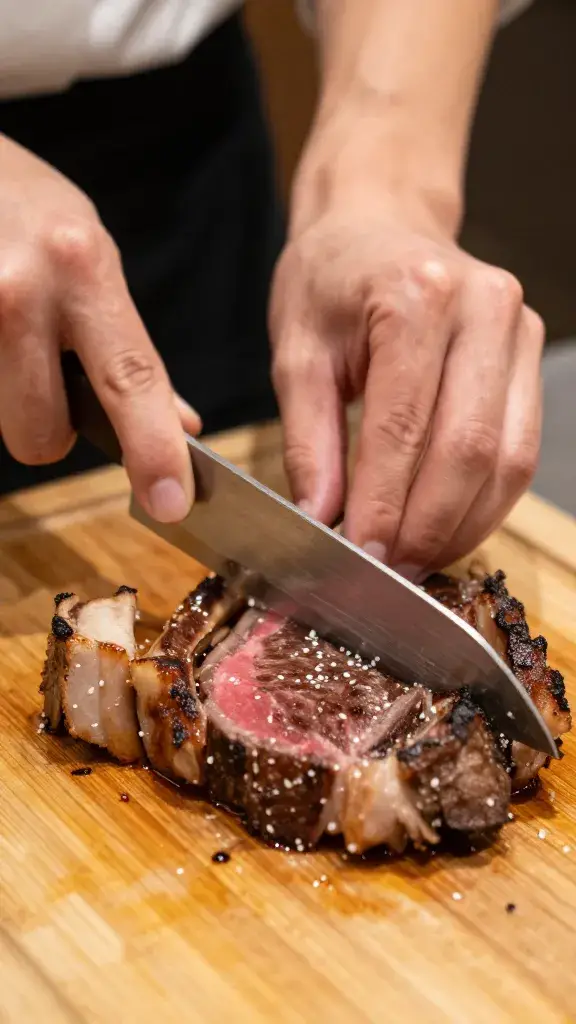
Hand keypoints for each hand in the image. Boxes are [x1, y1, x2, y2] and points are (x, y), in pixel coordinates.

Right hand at [0, 136, 198, 521]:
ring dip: (14, 405)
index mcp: (83, 272)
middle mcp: (21, 293)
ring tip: (16, 348)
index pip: (130, 379)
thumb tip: (181, 429)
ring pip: (3, 424)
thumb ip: (132, 353)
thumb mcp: (96, 265)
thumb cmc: (33, 216)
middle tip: (49, 379)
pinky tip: (0, 340)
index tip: (171, 504)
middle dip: (50, 429)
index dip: (152, 450)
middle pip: (38, 436)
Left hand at [270, 191, 542, 576]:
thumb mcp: (296, 353)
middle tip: (390, 571)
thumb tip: (321, 520)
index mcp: (415, 296)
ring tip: (417, 560)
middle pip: (469, 449)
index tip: (359, 555)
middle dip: (428, 525)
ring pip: (508, 459)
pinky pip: (521, 450)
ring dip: (462, 524)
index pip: (404, 426)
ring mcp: (519, 331)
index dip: (384, 503)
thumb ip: (309, 441)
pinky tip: (447, 527)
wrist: (379, 226)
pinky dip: (484, 502)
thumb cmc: (329, 283)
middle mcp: (483, 308)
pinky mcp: (531, 357)